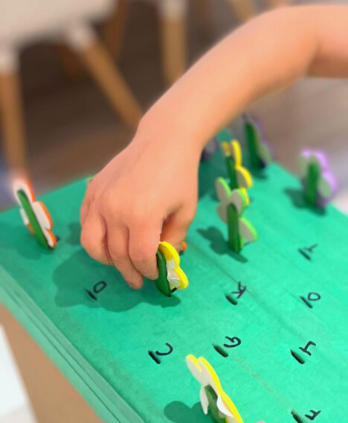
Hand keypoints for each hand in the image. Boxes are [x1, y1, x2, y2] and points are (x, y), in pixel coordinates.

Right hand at [80, 126, 199, 288]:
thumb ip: (173, 238)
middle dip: (129, 271)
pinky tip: (109, 241)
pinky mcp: (92, 191)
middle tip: (138, 281)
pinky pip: (86, 224)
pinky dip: (94, 238)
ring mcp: (100, 200)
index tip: (154, 275)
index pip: (139, 256)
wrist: (162, 141)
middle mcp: (115, 210)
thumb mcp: (186, 211)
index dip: (147, 270)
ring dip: (106, 259)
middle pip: (117, 254)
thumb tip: (162, 259)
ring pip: (92, 244)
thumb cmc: (180, 175)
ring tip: (120, 263)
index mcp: (142, 216)